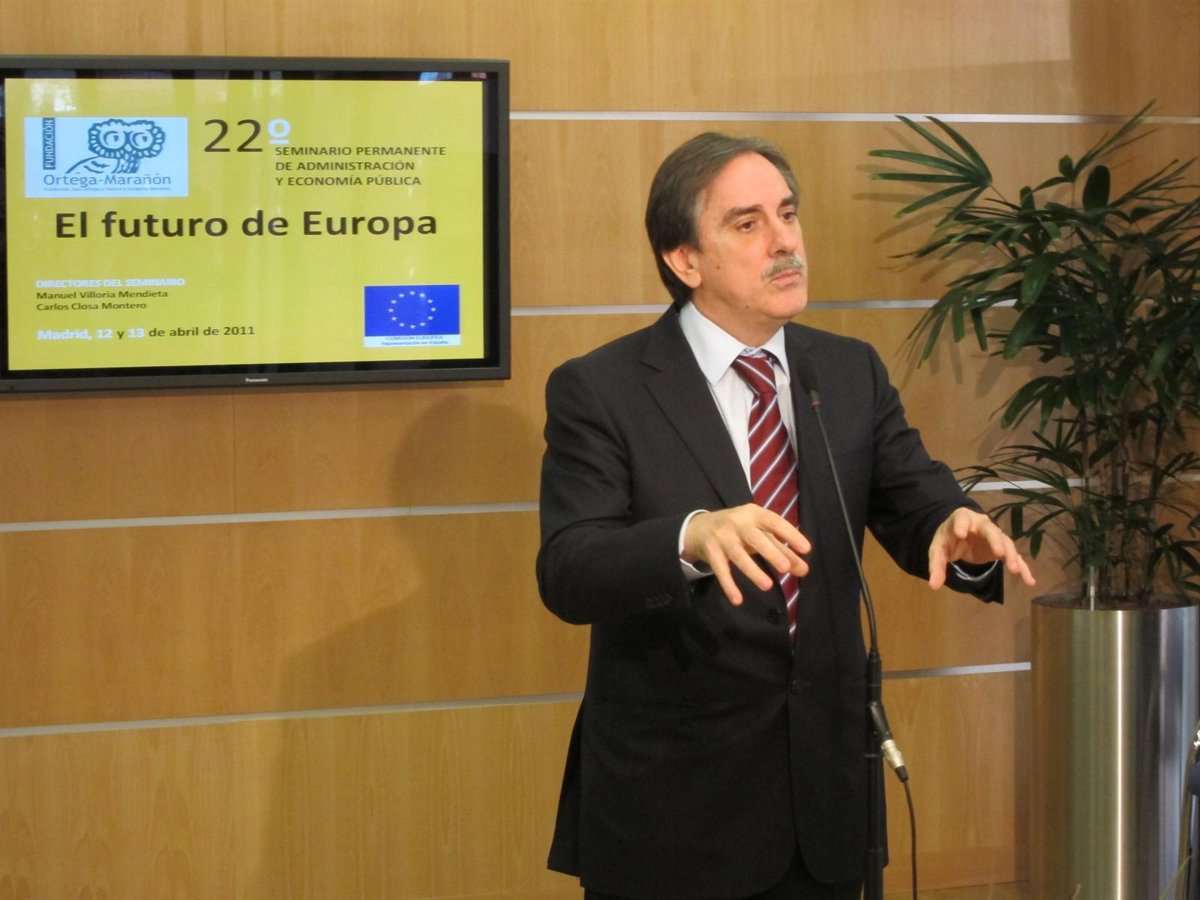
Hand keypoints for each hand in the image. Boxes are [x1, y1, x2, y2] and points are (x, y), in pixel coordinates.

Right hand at [682, 504, 810, 605]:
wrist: (698, 527)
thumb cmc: (738, 530)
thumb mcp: (759, 534)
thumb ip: (782, 550)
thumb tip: (803, 569)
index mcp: (754, 514)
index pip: (774, 522)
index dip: (790, 534)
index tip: (806, 549)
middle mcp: (737, 523)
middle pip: (755, 538)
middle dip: (771, 552)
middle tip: (786, 568)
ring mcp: (722, 537)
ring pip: (738, 555)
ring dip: (752, 570)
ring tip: (767, 586)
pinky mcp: (711, 552)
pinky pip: (721, 570)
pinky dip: (728, 585)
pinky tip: (737, 600)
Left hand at [927, 507, 1035, 589]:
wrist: (959, 535)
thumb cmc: (948, 539)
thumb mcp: (938, 551)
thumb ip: (936, 566)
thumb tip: (934, 587)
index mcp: (962, 519)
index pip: (962, 519)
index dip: (962, 524)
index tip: (961, 533)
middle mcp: (981, 525)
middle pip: (990, 530)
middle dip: (995, 540)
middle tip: (999, 553)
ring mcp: (994, 536)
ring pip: (1006, 543)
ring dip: (1011, 555)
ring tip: (1014, 569)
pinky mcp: (1002, 549)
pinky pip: (1014, 557)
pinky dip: (1022, 568)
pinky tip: (1029, 581)